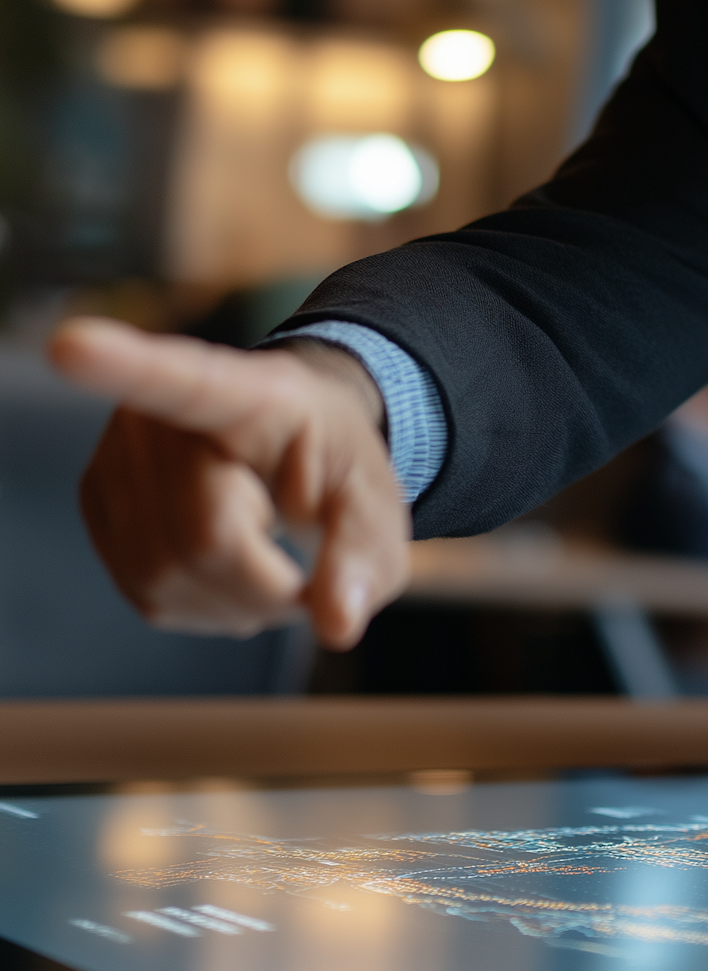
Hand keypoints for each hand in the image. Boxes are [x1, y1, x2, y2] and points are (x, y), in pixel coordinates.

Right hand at [48, 317, 410, 648]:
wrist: (294, 443)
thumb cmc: (333, 464)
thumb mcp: (374, 502)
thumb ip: (365, 557)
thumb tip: (339, 624)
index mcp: (242, 390)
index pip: (178, 379)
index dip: (121, 366)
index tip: (71, 346)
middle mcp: (160, 413)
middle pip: (205, 538)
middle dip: (267, 583)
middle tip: (305, 570)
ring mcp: (118, 455)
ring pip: (166, 575)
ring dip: (233, 601)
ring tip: (269, 564)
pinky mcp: (99, 501)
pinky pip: (146, 590)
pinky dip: (200, 603)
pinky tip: (229, 573)